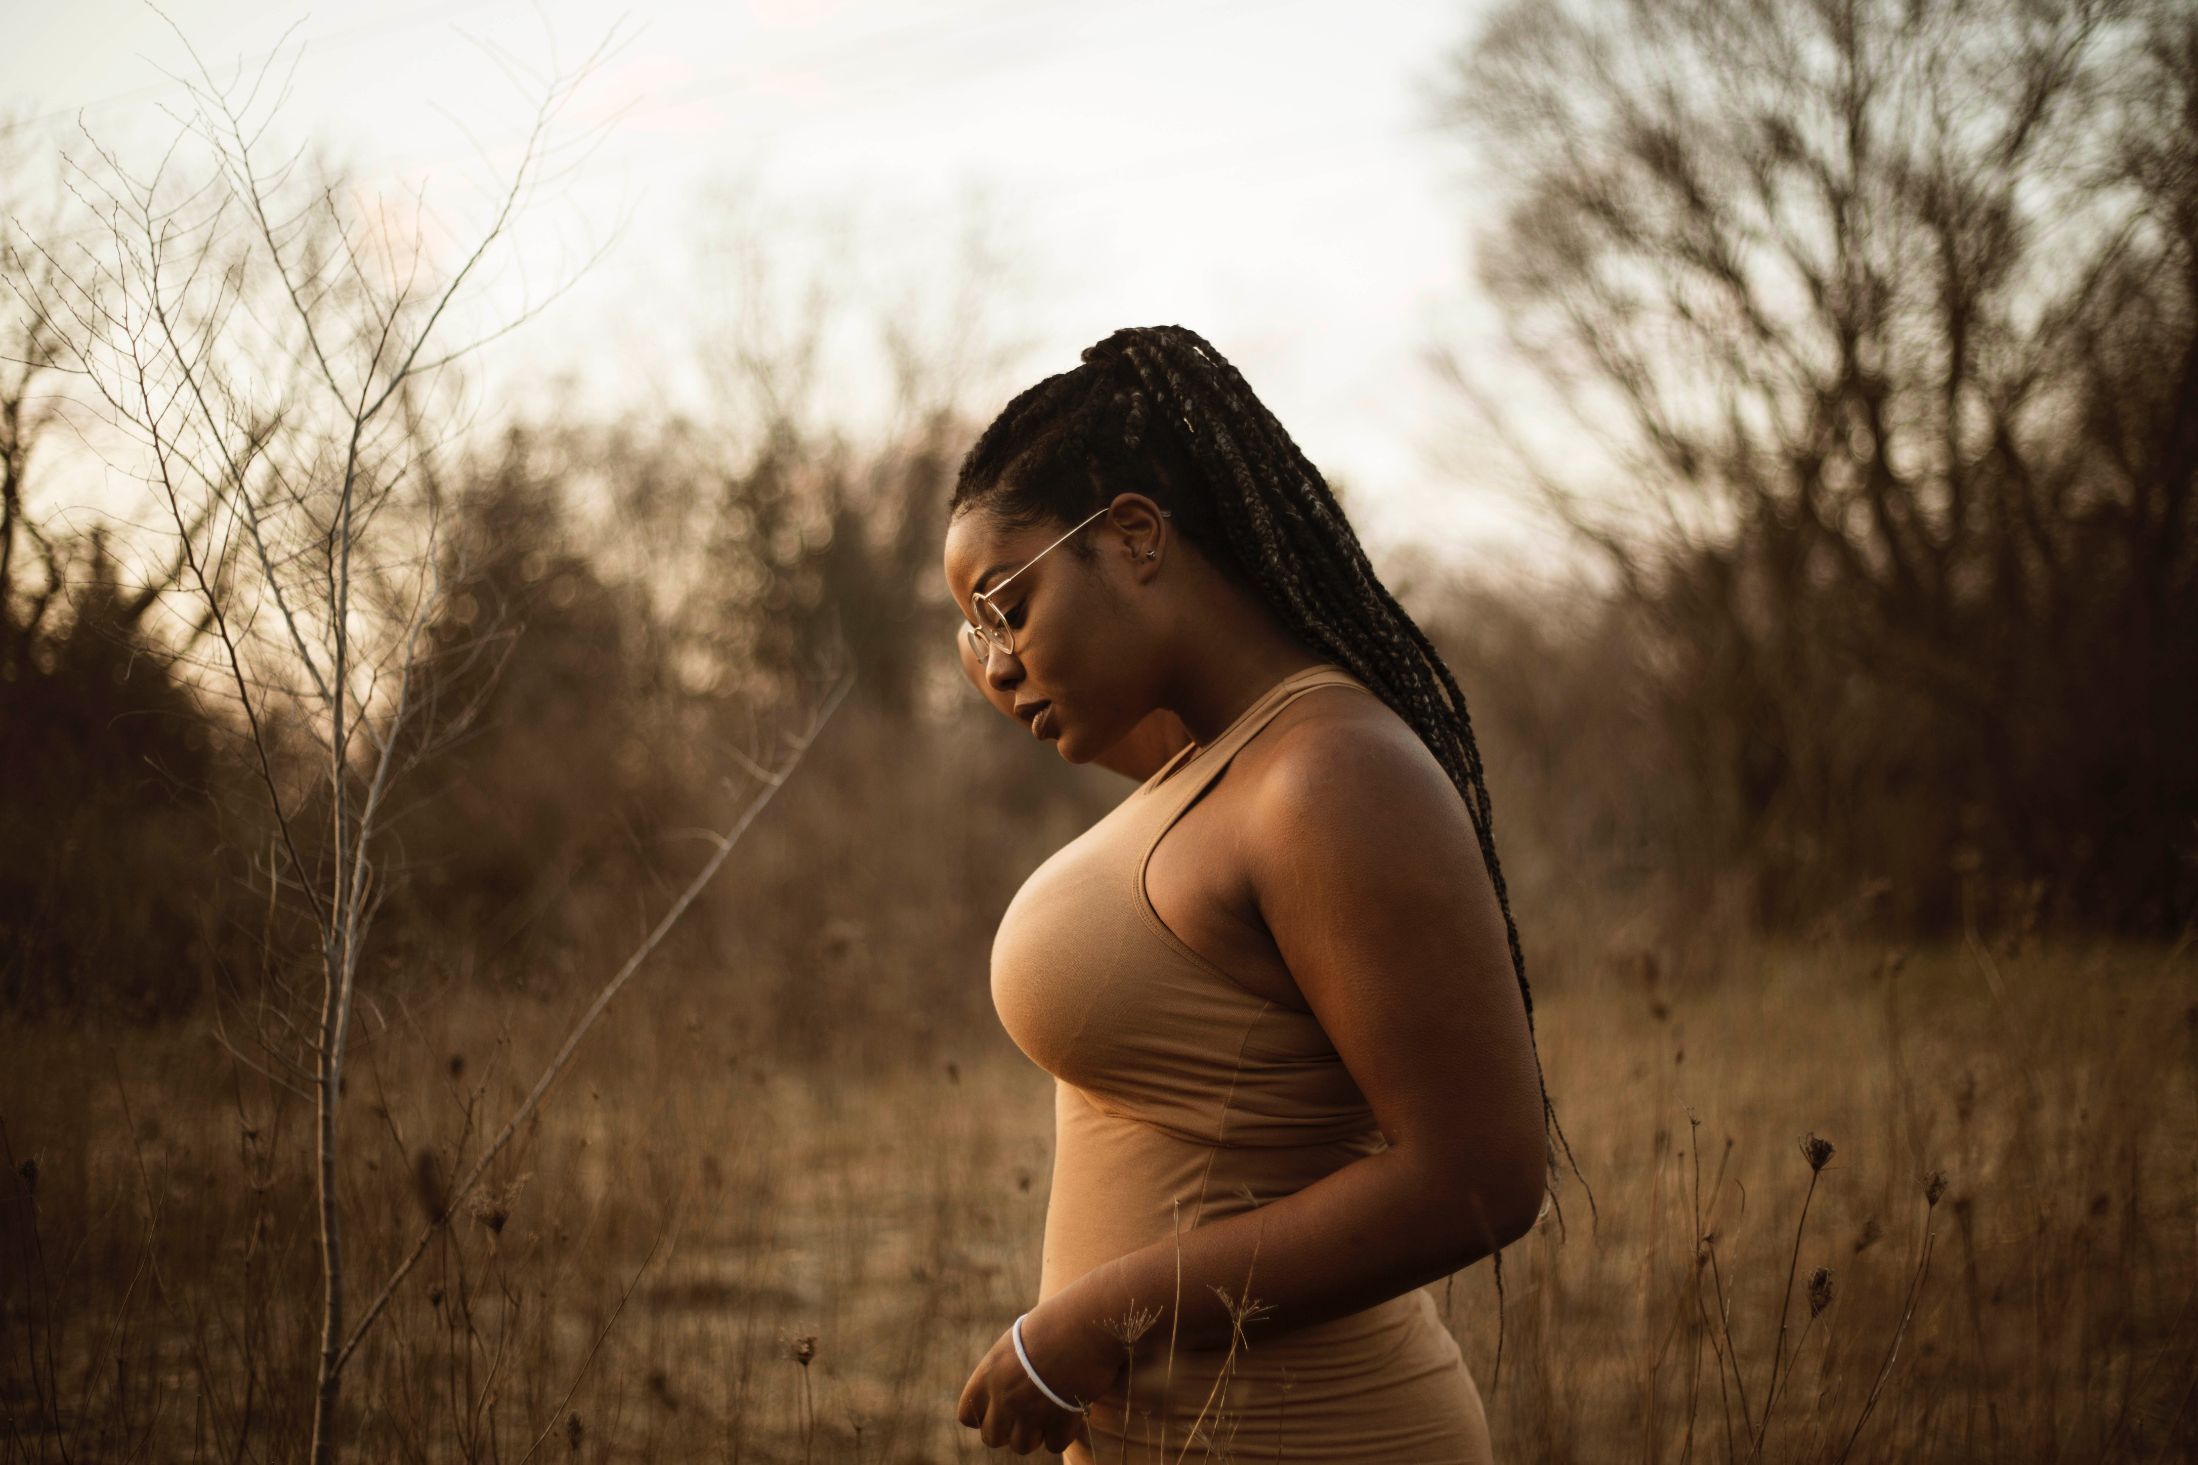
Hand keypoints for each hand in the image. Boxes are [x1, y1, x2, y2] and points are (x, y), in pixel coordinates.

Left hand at [956, 1300, 1121, 1455]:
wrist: (1083, 1324)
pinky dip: (1062, 1434)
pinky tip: (1068, 1415)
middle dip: (1008, 1430)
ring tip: (1048, 1412)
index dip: (984, 1415)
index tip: (1000, 1406)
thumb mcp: (1017, 1341)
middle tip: (1026, 1413)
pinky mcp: (1060, 1421)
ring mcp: (1031, 1413)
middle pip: (992, 1438)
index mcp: (989, 1374)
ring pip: (1022, 1446)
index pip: (966, 1415)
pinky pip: (1054, 1445)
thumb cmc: (1054, 1323)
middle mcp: (1004, 1398)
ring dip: (1035, 1434)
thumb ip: (1004, 1371)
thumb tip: (1005, 1389)